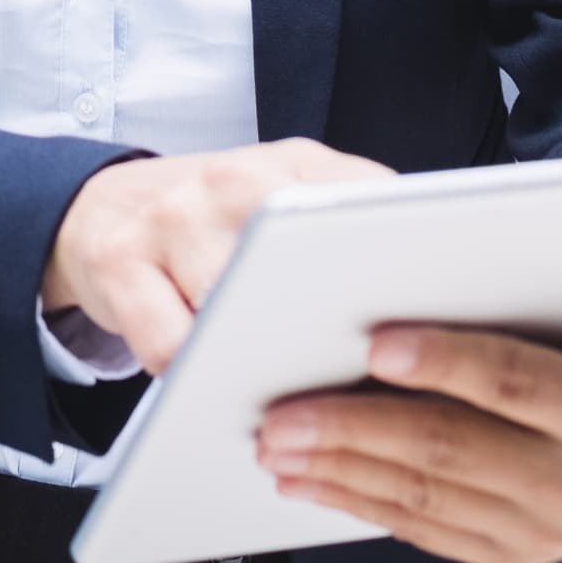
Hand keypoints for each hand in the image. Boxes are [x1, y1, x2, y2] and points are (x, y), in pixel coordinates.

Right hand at [40, 139, 390, 374]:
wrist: (105, 205)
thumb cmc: (223, 223)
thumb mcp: (293, 200)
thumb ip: (361, 230)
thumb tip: (455, 301)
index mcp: (299, 165)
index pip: (372, 207)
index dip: (402, 268)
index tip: (425, 324)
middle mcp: (235, 179)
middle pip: (303, 267)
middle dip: (328, 332)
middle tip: (356, 379)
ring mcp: (172, 216)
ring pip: (232, 314)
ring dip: (256, 365)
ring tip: (280, 397)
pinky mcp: (116, 260)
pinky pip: (171, 348)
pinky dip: (196, 379)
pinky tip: (210, 386)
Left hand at [252, 212, 561, 562]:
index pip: (517, 384)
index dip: (446, 363)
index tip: (373, 342)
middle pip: (450, 450)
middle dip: (356, 428)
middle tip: (279, 407)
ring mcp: (540, 534)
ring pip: (423, 500)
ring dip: (339, 471)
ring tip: (272, 441)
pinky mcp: (507, 558)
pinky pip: (421, 533)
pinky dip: (357, 505)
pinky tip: (304, 480)